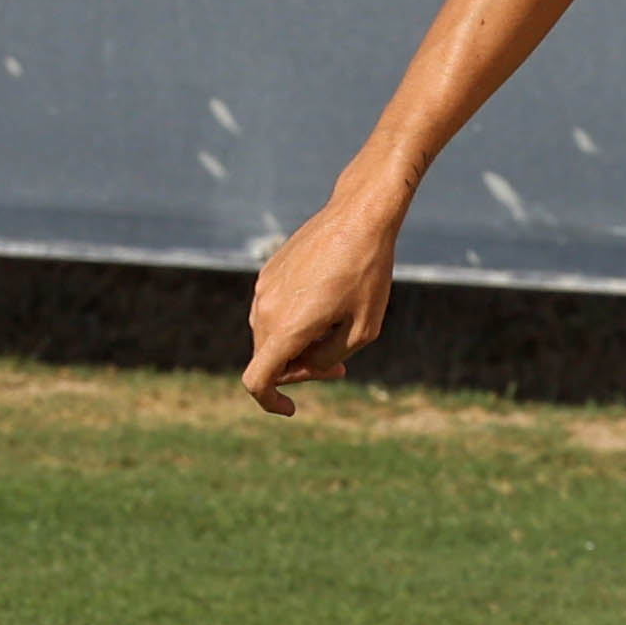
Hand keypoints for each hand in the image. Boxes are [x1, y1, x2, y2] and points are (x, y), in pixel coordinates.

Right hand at [240, 190, 401, 414]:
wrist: (359, 216)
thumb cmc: (368, 274)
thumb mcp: (362, 331)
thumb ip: (328, 360)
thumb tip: (304, 367)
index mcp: (286, 328)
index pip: (257, 380)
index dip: (270, 402)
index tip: (291, 408)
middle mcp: (265, 309)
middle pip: (270, 360)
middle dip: (300, 370)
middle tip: (339, 367)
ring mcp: (264, 289)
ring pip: (271, 336)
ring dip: (298, 346)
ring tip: (338, 332)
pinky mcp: (268, 273)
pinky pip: (274, 311)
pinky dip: (294, 322)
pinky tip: (328, 306)